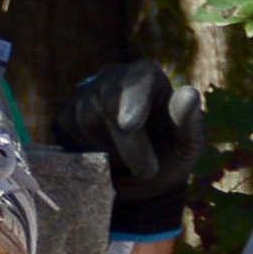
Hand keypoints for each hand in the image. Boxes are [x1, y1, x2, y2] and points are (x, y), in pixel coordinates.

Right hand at [56, 59, 205, 244]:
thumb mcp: (188, 145)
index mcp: (147, 76)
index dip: (133, 103)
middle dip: (127, 144)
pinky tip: (102, 157)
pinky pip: (67, 135)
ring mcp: (84, 94)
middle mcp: (112, 77)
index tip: (130, 125)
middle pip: (108, 104)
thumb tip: (188, 94)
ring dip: (108, 152)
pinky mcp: (63, 115)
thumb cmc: (169, 155)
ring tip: (126, 160)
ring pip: (85, 121)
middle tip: (147, 171)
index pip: (138, 82)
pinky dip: (86, 154)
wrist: (137, 177)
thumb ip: (189, 121)